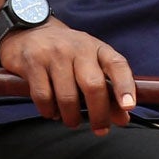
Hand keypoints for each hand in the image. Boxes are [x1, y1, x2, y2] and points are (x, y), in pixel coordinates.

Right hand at [0, 19, 135, 133]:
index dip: (125, 87)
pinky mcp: (33, 63)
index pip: (117, 65)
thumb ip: (108, 90)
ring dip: (71, 117)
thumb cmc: (67, 53)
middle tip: (100, 129)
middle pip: (93, 86)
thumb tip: (122, 119)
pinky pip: (43, 97)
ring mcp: (54, 54)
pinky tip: (52, 111)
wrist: (29, 30)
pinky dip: (49, 111)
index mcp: (97, 48)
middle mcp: (78, 48)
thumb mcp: (90, 63)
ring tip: (72, 120)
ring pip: (67, 96)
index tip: (128, 107)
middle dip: (99, 114)